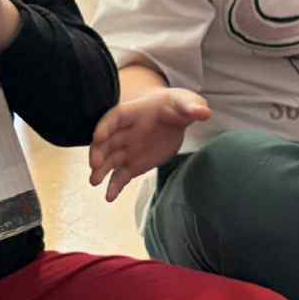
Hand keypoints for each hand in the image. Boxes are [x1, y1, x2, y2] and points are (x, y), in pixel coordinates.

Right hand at [88, 88, 210, 202]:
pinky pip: (121, 176)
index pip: (116, 118)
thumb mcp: (185, 102)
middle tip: (95, 164)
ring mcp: (128, 149)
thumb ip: (191, 107)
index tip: (98, 136)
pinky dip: (114, 186)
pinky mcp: (133, 165)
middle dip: (99, 152)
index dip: (105, 126)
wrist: (175, 117)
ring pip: (110, 160)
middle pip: (107, 141)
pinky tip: (109, 197)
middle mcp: (125, 132)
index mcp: (134, 113)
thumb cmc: (176, 105)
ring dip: (101, 171)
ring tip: (94, 182)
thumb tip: (204, 112)